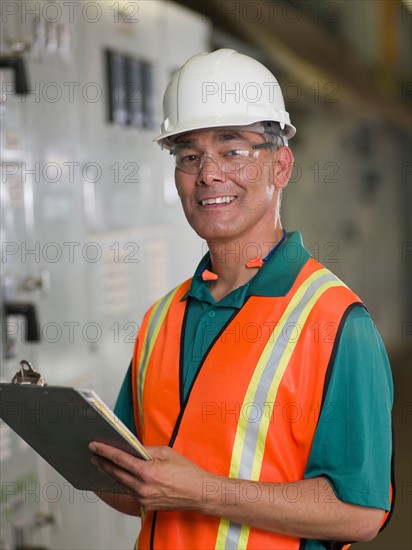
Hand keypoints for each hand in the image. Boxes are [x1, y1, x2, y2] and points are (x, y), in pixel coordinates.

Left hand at [89, 442, 212, 511]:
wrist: (199, 493)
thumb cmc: (186, 472)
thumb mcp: (167, 453)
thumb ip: (146, 451)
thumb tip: (133, 448)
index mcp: (147, 472)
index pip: (120, 459)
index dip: (105, 451)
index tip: (95, 446)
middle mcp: (142, 487)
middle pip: (116, 473)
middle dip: (103, 463)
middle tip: (93, 454)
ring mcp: (143, 498)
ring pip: (121, 483)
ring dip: (110, 473)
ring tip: (101, 463)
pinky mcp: (146, 504)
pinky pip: (130, 491)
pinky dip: (122, 482)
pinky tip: (118, 475)